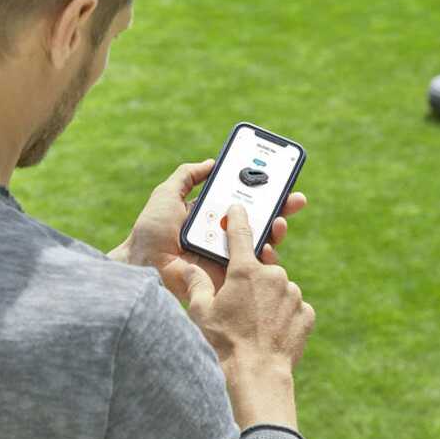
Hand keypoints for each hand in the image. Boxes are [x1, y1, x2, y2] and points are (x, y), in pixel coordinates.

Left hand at [109, 160, 306, 300]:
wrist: (144, 264)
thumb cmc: (151, 231)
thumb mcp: (167, 194)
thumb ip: (187, 175)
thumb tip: (210, 162)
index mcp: (212, 216)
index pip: (244, 202)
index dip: (264, 192)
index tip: (282, 181)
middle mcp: (223, 236)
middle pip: (260, 221)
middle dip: (281, 209)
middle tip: (295, 200)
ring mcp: (228, 256)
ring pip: (262, 243)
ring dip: (276, 231)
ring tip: (279, 221)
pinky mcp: (229, 276)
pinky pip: (254, 268)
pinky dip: (265, 256)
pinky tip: (267, 246)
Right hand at [184, 204, 315, 369]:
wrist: (257, 376)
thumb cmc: (224, 343)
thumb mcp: (201, 312)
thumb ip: (196, 285)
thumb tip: (189, 269)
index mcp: (245, 270)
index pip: (241, 233)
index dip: (238, 218)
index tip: (238, 208)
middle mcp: (273, 276)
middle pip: (261, 268)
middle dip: (251, 280)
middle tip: (239, 303)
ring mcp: (293, 294)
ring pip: (279, 288)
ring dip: (269, 299)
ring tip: (253, 324)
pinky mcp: (306, 313)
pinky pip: (294, 307)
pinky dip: (284, 315)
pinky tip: (270, 332)